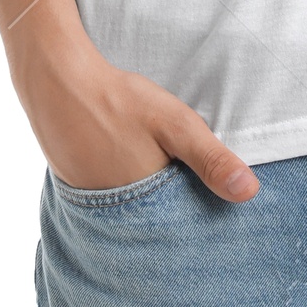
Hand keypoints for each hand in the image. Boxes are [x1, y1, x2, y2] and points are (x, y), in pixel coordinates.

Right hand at [14, 40, 259, 201]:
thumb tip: (250, 194)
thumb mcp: (176, 125)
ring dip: (146, 199)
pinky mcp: (75, 190)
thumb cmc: (119, 101)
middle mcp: (116, 216)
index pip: (182, 226)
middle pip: (156, 221)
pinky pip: (108, 199)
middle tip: (179, 177)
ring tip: (154, 170)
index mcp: (146, 207)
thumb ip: (212, 160)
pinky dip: (122, 188)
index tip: (209, 198)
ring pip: (132, 210)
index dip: (199, 211)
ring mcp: (91, 204)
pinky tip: (126, 162)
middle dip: (173, 208)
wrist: (56, 81)